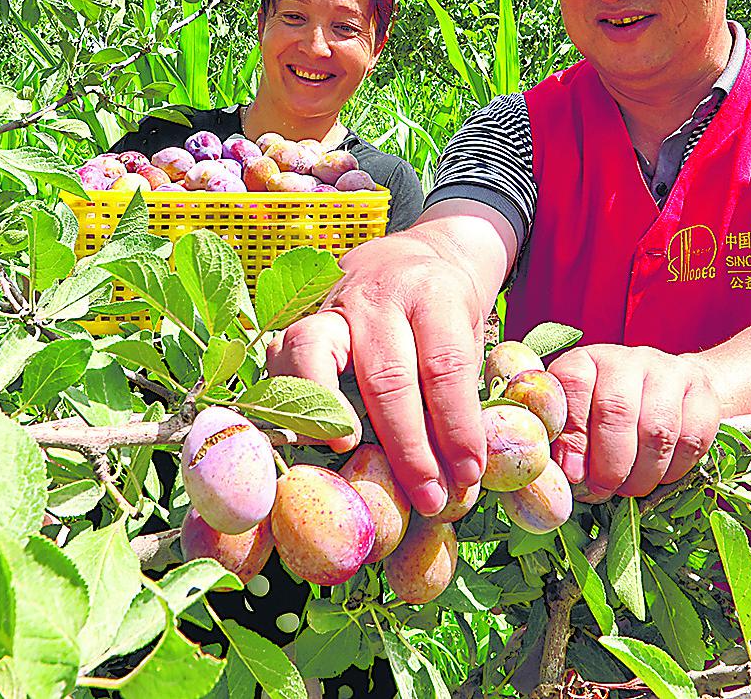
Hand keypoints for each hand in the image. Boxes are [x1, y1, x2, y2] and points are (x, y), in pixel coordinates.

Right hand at [266, 227, 493, 517]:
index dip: (457, 427)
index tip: (467, 474)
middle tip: (426, 495)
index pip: (445, 367)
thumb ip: (457, 392)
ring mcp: (336, 304)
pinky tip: (311, 434)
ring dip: (331, 419)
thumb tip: (457, 474)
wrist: (412, 254)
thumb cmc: (444, 310)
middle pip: (387, 377)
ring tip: (351, 459)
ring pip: (315, 355)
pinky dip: (291, 397)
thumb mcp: (467, 334)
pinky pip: (283, 356)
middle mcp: (380, 296)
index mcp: (434, 295)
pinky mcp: (304, 318)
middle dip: (408, 447)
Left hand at [548, 344, 720, 500]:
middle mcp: (628, 359)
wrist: (670, 384)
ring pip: (658, 431)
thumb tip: (566, 472)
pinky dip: (673, 470)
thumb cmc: (611, 407)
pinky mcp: (702, 394)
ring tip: (629, 489)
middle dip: (609, 463)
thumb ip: (566, 437)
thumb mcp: (579, 415)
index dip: (571, 435)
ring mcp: (670, 372)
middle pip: (617, 410)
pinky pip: (691, 441)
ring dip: (641, 474)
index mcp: (588, 360)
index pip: (573, 385)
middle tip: (602, 489)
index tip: (572, 473)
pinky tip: (658, 476)